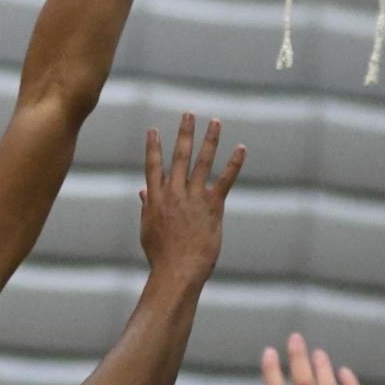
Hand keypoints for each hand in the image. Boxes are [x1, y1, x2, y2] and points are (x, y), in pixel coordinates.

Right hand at [140, 113, 244, 282]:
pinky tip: (241, 148)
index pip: (153, 165)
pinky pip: (225, 180)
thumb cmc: (161, 254)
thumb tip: (143, 191)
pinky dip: (234, 164)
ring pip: (202, 161)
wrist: (177, 270)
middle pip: (179, 156)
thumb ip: (147, 206)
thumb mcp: (148, 229)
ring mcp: (193, 198)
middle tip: (189, 114)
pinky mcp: (212, 206)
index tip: (153, 130)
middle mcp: (174, 193)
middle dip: (184, 133)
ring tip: (215, 122)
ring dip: (209, 140)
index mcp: (156, 198)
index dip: (153, 146)